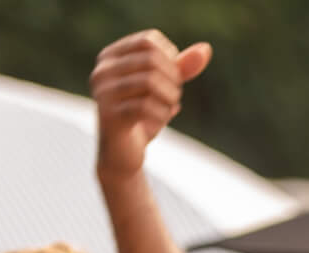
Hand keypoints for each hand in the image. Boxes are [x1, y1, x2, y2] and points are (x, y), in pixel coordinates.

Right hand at [92, 30, 211, 180]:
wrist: (123, 156)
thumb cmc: (142, 118)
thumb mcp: (165, 89)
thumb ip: (182, 68)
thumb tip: (206, 49)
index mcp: (110, 57)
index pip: (148, 40)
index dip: (171, 58)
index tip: (174, 77)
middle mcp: (102, 70)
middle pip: (151, 60)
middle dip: (173, 79)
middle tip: (173, 97)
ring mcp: (102, 92)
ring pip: (149, 81)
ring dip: (170, 97)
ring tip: (168, 108)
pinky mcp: (109, 115)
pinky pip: (146, 107)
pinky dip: (162, 115)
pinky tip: (159, 121)